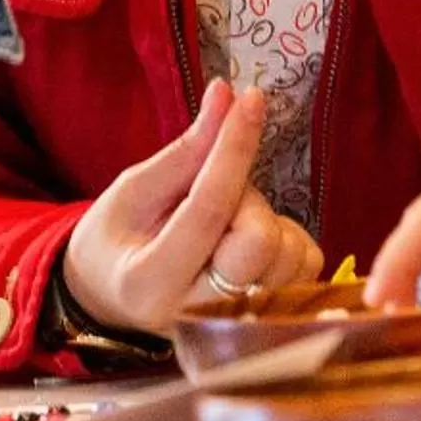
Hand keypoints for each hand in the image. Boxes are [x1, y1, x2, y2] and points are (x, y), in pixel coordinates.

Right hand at [63, 81, 310, 333]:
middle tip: (215, 191)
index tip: (250, 100)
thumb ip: (185, 152)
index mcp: (152, 282)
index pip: (210, 208)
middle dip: (246, 196)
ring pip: (289, 250)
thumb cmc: (116, 240)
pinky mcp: (270, 319)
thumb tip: (226, 95)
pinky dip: (283, 237)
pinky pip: (306, 263)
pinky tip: (246, 239)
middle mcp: (199, 315)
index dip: (234, 148)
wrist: (113, 300)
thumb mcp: (133, 191)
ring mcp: (238, 325)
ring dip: (262, 217)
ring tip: (224, 221)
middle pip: (259, 239)